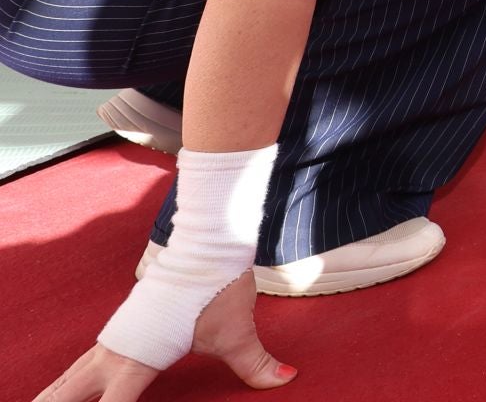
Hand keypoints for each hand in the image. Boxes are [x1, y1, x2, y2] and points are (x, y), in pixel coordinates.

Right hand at [36, 273, 292, 401]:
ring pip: (70, 377)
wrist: (203, 243)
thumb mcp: (236, 332)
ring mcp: (111, 341)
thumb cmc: (215, 288)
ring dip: (55, 396)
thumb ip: (254, 363)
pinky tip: (65, 391)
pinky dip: (68, 383)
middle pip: (71, 392)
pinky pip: (82, 365)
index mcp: (138, 361)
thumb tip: (285, 379)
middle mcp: (115, 353)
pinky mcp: (116, 332)